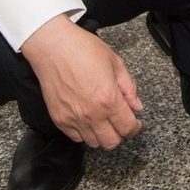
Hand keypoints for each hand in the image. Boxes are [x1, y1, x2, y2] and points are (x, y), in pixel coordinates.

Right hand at [20, 15, 142, 148]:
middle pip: (111, 143)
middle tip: (120, 122)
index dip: (135, 128)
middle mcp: (92, 114)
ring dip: (101, 134)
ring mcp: (73, 119)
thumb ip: (129, 87)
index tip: (135, 123)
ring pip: (93, 143)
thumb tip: (136, 105)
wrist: (53, 47)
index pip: (128, 128)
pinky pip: (75, 138)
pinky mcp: (59, 119)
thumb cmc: (83, 49)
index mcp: (109, 99)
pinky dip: (83, 132)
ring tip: (102, 119)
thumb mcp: (115, 62)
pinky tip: (87, 118)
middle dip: (120, 134)